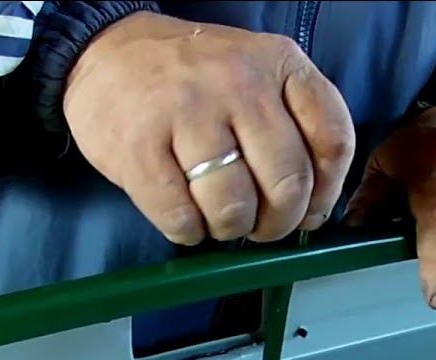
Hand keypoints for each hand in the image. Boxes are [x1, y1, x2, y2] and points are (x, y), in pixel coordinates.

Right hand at [63, 12, 355, 244]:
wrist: (103, 52)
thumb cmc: (189, 78)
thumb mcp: (255, 72)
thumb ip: (292, 123)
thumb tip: (312, 206)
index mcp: (278, 63)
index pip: (332, 139)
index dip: (327, 192)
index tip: (310, 211)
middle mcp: (238, 82)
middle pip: (288, 183)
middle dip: (278, 223)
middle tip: (260, 225)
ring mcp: (187, 112)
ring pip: (234, 207)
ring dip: (230, 229)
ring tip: (217, 217)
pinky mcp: (139, 145)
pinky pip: (181, 217)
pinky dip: (187, 231)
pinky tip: (184, 216)